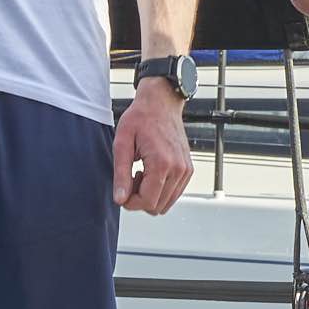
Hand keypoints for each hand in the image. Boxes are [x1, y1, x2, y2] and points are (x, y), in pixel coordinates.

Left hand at [112, 76, 195, 216]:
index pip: (147, 202)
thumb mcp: (122, 143)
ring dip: (151, 195)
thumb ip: (121, 174)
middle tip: (130, 179)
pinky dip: (161, 190)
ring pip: (167, 203)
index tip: (122, 193)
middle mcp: (178, 169)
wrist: (161, 103)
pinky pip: (174, 193)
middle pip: (157, 206)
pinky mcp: (188, 169)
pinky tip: (151, 172)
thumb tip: (120, 199)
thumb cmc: (141, 118)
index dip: (130, 203)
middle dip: (140, 199)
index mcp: (162, 163)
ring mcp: (185, 170)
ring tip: (141, 174)